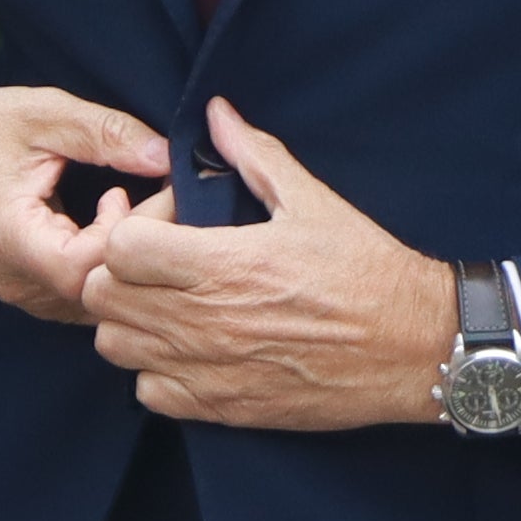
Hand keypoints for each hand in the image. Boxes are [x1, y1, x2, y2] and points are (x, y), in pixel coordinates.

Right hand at [0, 83, 168, 327]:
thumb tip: (167, 158)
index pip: (84, 267)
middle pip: (98, 292)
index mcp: (8, 236)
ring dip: (129, 262)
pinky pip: (86, 296)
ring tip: (144, 212)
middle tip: (163, 201)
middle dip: (139, 248)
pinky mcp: (33, 292)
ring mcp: (23, 293)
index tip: (138, 191)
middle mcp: (14, 279)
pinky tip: (120, 228)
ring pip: (98, 302)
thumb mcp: (44, 113)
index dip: (125, 235)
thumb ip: (106, 133)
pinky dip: (112, 268)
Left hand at [80, 102, 458, 431]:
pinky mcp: (223, 408)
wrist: (418, 347)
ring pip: (116, 346)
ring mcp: (209, 368)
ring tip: (168, 308)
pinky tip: (189, 352)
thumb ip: (254, 156)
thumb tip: (217, 113)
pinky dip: (157, 374)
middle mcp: (204, 319)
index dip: (131, 233)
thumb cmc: (369, 270)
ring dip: (132, 324)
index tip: (161, 230)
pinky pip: (149, 394)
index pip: (119, 247)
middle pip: (103, 297)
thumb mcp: (313, 202)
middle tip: (156, 269)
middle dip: (120, 276)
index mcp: (222, 263)